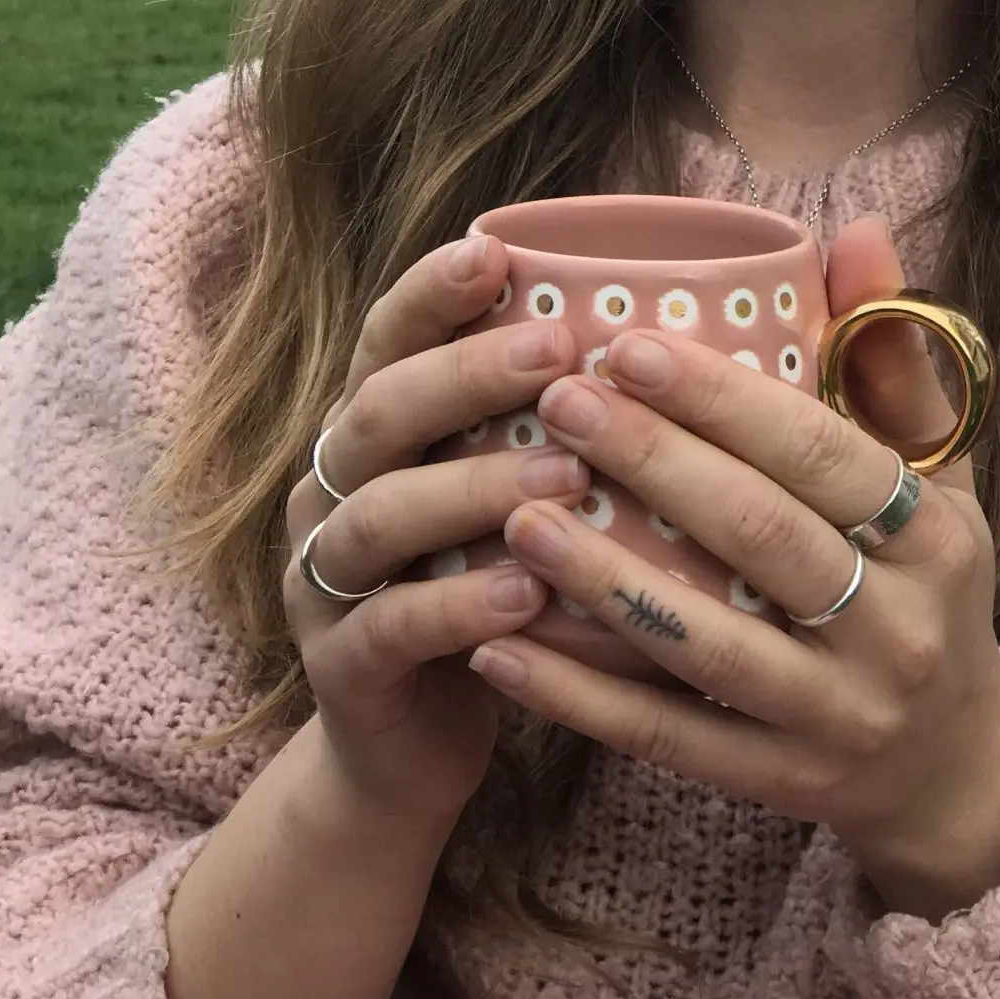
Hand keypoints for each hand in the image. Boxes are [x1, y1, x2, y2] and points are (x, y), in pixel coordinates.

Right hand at [279, 230, 592, 834]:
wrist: (411, 749)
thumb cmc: (494, 588)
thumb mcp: (515, 496)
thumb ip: (556, 420)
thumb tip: (676, 329)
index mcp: (373, 431)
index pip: (385, 339)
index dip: (429, 293)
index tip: (493, 249)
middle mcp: (334, 490)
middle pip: (377, 412)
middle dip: (465, 375)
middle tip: (557, 350)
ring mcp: (323, 580)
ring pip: (377, 516)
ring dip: (471, 489)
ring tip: (565, 476)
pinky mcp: (340, 669)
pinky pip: (388, 628)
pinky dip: (455, 607)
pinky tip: (526, 593)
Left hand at [472, 218, 999, 920]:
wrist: (953, 767)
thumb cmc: (928, 584)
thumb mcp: (941, 476)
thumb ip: (892, 357)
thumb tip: (854, 226)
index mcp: (937, 537)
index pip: (823, 453)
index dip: (723, 400)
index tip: (624, 343)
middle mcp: (896, 630)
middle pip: (760, 536)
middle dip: (652, 464)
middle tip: (552, 401)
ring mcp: (835, 717)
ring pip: (705, 645)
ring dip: (603, 581)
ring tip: (515, 514)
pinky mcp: (778, 785)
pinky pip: (665, 737)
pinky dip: (578, 697)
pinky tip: (497, 651)